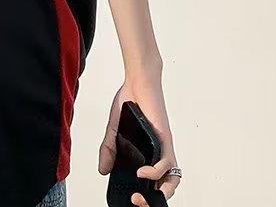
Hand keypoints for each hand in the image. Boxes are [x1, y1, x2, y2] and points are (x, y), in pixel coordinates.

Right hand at [99, 69, 180, 204]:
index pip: (152, 183)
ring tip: (143, 196)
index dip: (147, 195)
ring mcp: (163, 147)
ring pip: (173, 180)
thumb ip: (108, 149)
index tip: (131, 198)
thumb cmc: (130, 102)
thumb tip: (103, 170)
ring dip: (161, 193)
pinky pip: (166, 162)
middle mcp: (158, 153)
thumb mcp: (113, 129)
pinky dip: (155, 172)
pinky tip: (141, 172)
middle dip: (153, 201)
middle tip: (137, 202)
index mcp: (148, 153)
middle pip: (165, 187)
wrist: (137, 81)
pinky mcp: (165, 139)